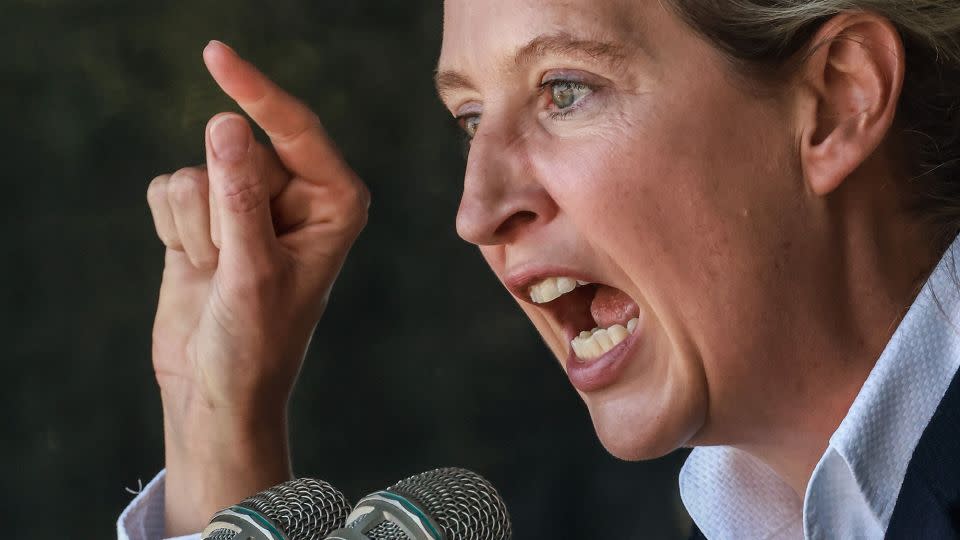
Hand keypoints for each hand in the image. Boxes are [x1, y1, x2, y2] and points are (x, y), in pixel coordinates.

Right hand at [146, 41, 368, 533]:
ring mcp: (248, 201)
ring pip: (196, 170)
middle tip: (232, 265)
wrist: (217, 389)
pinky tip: (194, 264)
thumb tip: (226, 124)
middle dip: (221, 208)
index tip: (216, 57)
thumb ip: (241, 198)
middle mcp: (297, 193)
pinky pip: (167, 187)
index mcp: (335, 201)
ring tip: (217, 271)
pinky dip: (170, 227)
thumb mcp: (254, 272)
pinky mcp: (206, 213)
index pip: (295, 131)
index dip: (256, 94)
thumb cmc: (255, 344)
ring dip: (195, 225)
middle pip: (236, 150)